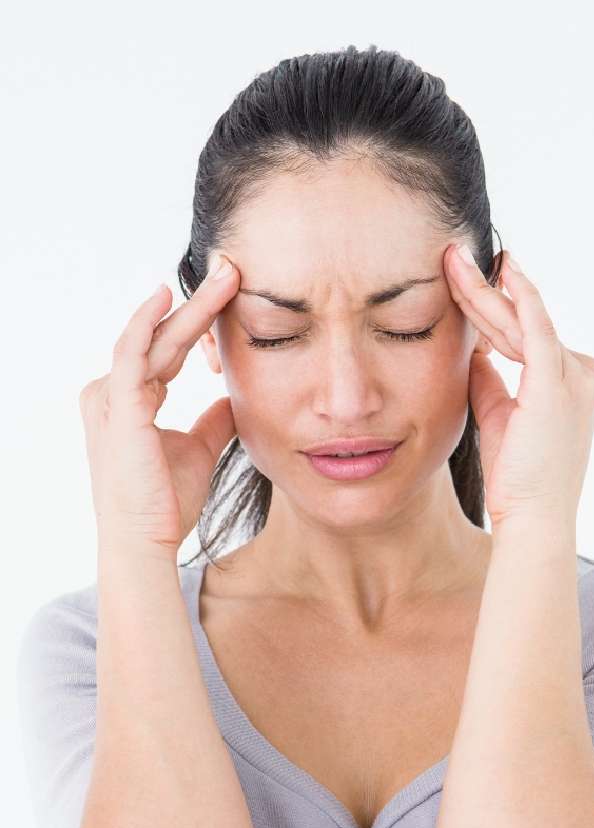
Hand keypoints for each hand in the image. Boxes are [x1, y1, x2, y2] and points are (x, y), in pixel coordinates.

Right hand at [79, 253, 240, 557]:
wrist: (146, 542)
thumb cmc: (166, 504)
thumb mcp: (199, 450)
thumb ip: (212, 420)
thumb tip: (233, 399)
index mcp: (131, 401)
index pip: (168, 351)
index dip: (199, 325)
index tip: (232, 299)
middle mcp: (114, 393)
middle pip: (162, 338)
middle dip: (199, 304)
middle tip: (232, 271)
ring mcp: (112, 398)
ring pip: (154, 339)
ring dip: (188, 307)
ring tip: (224, 278)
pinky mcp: (118, 406)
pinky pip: (132, 353)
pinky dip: (148, 322)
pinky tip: (167, 297)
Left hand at [443, 243, 593, 531]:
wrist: (532, 516)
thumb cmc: (516, 478)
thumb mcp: (500, 417)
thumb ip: (490, 381)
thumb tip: (474, 350)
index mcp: (569, 380)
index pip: (521, 334)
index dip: (489, 307)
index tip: (462, 283)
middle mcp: (580, 371)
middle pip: (518, 322)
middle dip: (482, 289)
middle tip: (451, 256)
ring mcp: (573, 375)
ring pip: (518, 321)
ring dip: (482, 290)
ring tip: (452, 260)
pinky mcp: (556, 382)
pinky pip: (535, 327)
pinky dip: (519, 297)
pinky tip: (502, 269)